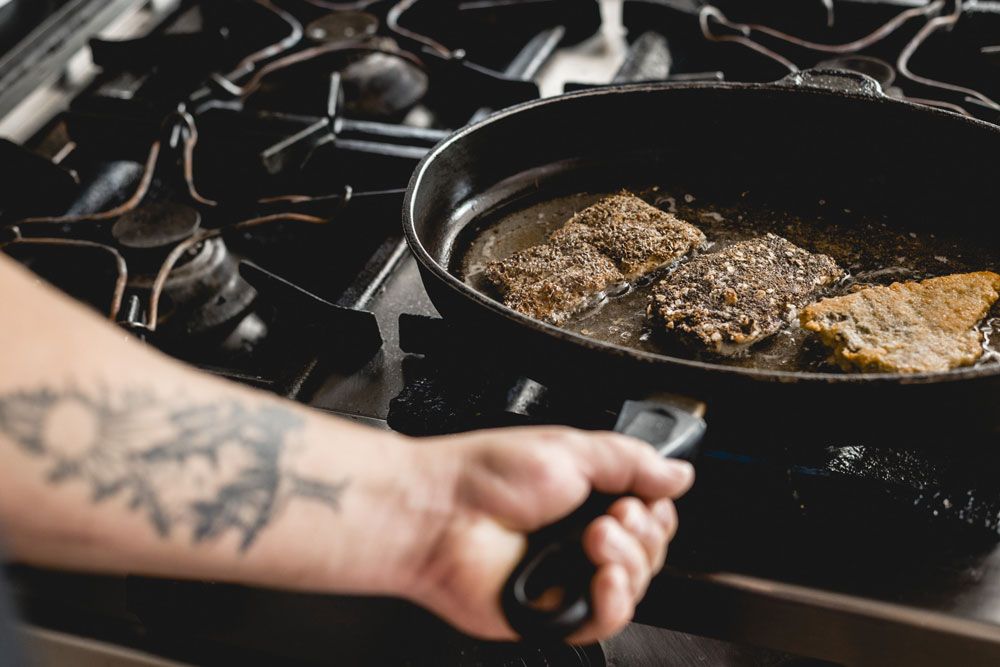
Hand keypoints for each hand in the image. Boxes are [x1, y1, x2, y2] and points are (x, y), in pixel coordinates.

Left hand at [402, 426, 694, 643]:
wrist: (440, 515)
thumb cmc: (484, 478)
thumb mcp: (570, 449)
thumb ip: (630, 461)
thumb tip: (679, 472)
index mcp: (585, 498)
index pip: (649, 514)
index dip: (655, 511)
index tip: (641, 499)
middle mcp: (579, 538)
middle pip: (650, 551)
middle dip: (642, 533)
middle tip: (613, 515)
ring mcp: (568, 576)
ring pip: (635, 586)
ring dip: (627, 560)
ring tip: (593, 536)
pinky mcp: (554, 614)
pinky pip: (607, 620)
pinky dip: (614, 599)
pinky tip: (600, 575)